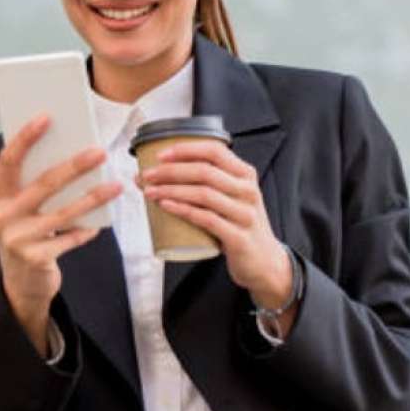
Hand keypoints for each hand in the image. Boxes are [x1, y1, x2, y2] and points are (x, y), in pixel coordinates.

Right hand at [0, 115, 122, 355]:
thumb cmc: (24, 234)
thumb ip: (31, 185)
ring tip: (115, 186)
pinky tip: (99, 225)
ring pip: (63, 212)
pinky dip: (87, 230)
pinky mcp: (35, 258)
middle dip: (74, 166)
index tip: (46, 117)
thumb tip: (67, 150)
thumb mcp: (18, 209)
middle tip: (100, 151)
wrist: (20, 284)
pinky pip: (70, 238)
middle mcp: (1, 216)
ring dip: (93, 197)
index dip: (25, 137)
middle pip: (42, 184)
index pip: (8, 160)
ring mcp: (17, 239)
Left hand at [137, 141, 293, 325]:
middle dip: (170, 171)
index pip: (215, 151)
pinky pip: (207, 219)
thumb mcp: (228, 197)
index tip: (160, 155)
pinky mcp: (239, 237)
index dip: (186, 149)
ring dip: (171, 190)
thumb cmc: (237, 224)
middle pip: (204, 172)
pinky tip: (166, 205)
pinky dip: (183, 210)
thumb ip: (204, 183)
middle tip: (146, 175)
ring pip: (203, 194)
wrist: (263, 261)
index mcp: (244, 175)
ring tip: (149, 191)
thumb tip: (157, 172)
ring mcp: (245, 214)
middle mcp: (248, 191)